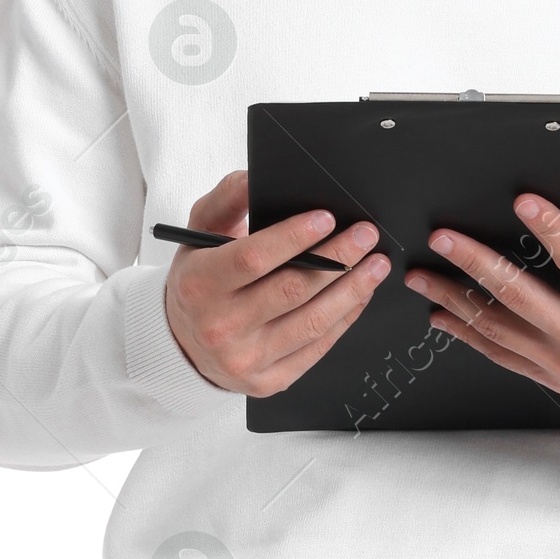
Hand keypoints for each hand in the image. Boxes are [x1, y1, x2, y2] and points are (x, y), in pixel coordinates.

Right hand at [163, 170, 386, 393]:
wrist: (183, 343)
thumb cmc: (200, 279)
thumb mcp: (200, 233)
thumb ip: (226, 200)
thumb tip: (255, 176)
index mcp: (199, 285)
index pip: (252, 259)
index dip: (293, 237)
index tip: (327, 218)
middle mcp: (220, 327)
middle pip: (292, 289)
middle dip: (338, 258)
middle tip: (366, 235)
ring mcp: (246, 360)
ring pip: (313, 322)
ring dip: (352, 290)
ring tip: (376, 265)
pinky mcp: (269, 382)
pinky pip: (317, 348)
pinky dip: (345, 318)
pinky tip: (360, 294)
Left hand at [406, 193, 559, 428]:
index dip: (550, 230)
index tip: (524, 203)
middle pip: (519, 295)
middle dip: (475, 264)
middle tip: (443, 239)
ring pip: (499, 328)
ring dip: (457, 299)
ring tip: (424, 276)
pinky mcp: (551, 376)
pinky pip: (501, 354)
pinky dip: (468, 336)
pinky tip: (443, 317)